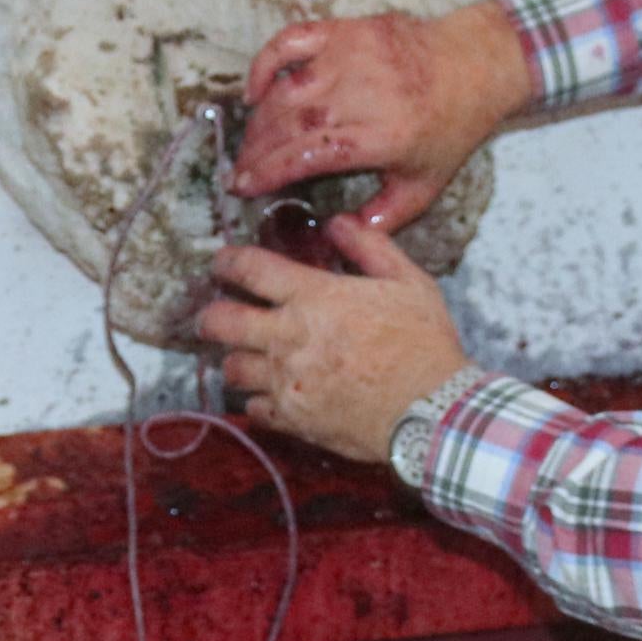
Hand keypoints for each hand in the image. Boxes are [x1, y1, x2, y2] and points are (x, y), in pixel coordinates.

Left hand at [192, 214, 470, 463]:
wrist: (431, 410)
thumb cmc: (423, 343)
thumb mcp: (408, 281)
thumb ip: (370, 247)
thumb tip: (338, 222)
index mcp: (313, 297)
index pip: (249, 269)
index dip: (227, 262)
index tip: (222, 264)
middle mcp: (288, 337)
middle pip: (220, 322)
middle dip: (210, 316)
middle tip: (214, 316)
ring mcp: (286, 381)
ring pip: (232, 369)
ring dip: (236, 360)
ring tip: (247, 357)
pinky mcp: (292, 418)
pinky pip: (254, 409)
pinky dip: (257, 401)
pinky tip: (271, 396)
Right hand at [231, 0, 532, 230]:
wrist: (474, 64)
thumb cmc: (449, 127)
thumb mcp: (424, 185)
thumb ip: (383, 217)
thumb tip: (340, 231)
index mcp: (381, 135)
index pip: (308, 154)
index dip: (268, 171)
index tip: (242, 186)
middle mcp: (362, 93)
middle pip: (289, 123)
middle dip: (255, 151)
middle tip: (240, 171)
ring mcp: (351, 56)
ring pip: (285, 89)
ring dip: (258, 119)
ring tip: (248, 143)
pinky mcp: (345, 30)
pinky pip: (291, 41)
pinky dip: (264, 63)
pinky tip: (255, 91)